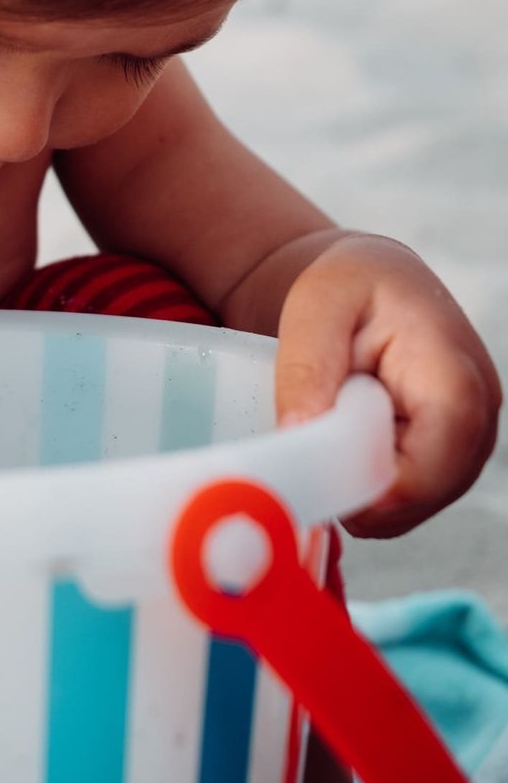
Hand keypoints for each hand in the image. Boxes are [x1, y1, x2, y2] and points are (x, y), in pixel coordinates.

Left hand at [274, 233, 501, 536]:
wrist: (368, 279)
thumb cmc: (347, 286)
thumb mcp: (312, 311)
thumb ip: (306, 374)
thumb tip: (301, 439)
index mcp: (452, 371)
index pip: (433, 464)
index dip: (378, 491)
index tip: (322, 484)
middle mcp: (480, 409)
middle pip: (428, 493)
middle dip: (364, 495)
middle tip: (309, 460)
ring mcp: (473, 433)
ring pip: (419, 503)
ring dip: (366, 491)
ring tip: (330, 436)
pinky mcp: (455, 448)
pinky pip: (414, 495)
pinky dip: (374, 488)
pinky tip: (347, 449)